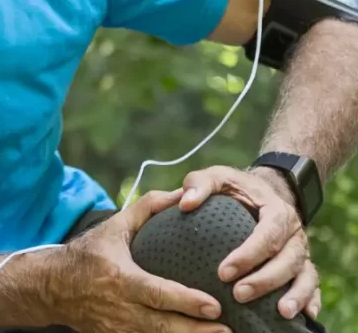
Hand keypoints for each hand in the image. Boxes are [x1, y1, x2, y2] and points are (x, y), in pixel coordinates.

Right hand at [51, 190, 229, 332]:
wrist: (52, 287)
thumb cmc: (87, 254)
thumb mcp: (112, 228)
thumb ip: (145, 210)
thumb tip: (180, 194)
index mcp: (120, 278)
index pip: (157, 293)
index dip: (186, 301)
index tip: (214, 305)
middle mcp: (120, 308)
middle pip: (164, 326)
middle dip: (197, 330)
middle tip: (228, 328)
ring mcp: (119, 328)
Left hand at [180, 166, 318, 319]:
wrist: (260, 191)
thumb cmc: (233, 187)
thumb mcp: (216, 177)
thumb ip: (199, 185)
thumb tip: (184, 203)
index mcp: (276, 210)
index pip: (268, 234)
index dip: (249, 255)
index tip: (223, 272)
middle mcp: (294, 231)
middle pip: (287, 259)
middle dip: (265, 280)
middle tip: (238, 294)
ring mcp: (300, 249)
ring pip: (304, 274)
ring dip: (294, 295)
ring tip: (280, 313)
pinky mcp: (302, 264)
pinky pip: (312, 284)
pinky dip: (310, 300)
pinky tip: (302, 317)